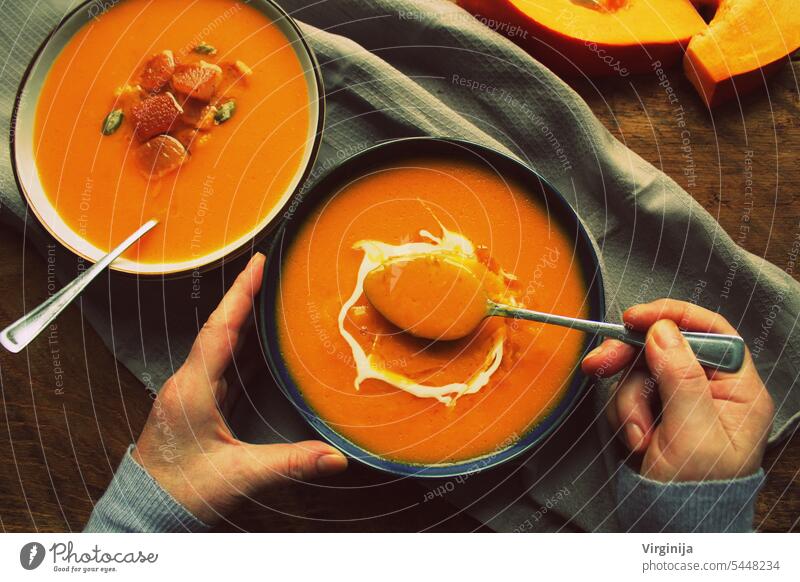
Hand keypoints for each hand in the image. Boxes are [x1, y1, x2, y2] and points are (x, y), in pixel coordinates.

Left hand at [132, 253, 347, 523]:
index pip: (220, 329)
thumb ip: (289, 463)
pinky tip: (255, 343)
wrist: (145, 512)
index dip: (241, 293)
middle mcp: (187, 383)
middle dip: (243, 296)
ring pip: (218, 344)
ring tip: (266, 295)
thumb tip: (335, 457)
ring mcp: (188, 393)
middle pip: (219, 328)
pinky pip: (219, 363)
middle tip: (266, 268)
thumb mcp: (239, 475)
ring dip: (241, 318)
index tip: (257, 262)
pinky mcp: (193, 404)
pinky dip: (239, 345)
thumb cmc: (180, 492)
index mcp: (193, 389)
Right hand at [582, 299, 773, 481]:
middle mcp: (710, 387)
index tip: (636, 317)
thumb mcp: (692, 433)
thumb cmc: (697, 489)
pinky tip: (637, 441)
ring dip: (629, 402)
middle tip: (600, 365)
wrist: (675, 529)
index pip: (711, 331)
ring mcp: (681, 399)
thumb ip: (680, 377)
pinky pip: (628, 394)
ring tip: (638, 436)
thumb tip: (663, 330)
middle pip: (666, 347)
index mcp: (737, 388)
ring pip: (640, 372)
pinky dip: (625, 416)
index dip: (673, 316)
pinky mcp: (656, 412)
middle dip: (632, 359)